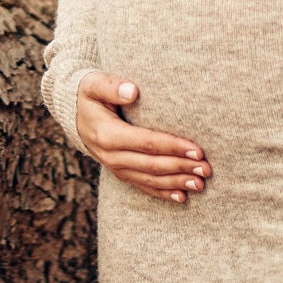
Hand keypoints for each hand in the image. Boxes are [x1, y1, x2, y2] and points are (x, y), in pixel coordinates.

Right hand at [75, 73, 211, 204]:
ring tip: (200, 184)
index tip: (197, 150)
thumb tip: (133, 91)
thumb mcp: (94, 85)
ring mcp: (115, 168)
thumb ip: (111, 86)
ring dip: (176, 183)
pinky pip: (143, 186)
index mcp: (107, 135)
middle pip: (152, 165)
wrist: (76, 114)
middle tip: (206, 169)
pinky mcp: (121, 173)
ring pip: (150, 180)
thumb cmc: (90, 95)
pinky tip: (182, 196)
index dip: (172, 147)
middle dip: (181, 167)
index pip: (146, 143)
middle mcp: (111, 156)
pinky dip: (163, 193)